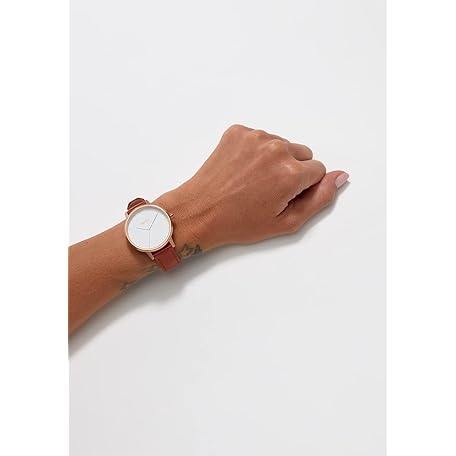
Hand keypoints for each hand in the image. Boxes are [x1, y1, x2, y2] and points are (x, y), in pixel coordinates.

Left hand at [155, 124, 348, 252]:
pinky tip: (242, 170)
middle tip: (268, 190)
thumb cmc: (239, 222)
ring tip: (252, 181)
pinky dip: (256, 152)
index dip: (303, 187)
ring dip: (274, 160)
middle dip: (292, 171)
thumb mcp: (286, 222)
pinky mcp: (238, 132)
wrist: (199, 211)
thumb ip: (320, 199)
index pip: (318, 170)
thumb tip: (340, 177)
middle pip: (302, 154)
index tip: (284, 197)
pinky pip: (261, 138)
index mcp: (290, 172)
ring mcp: (255, 137)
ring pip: (282, 145)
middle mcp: (276, 148)